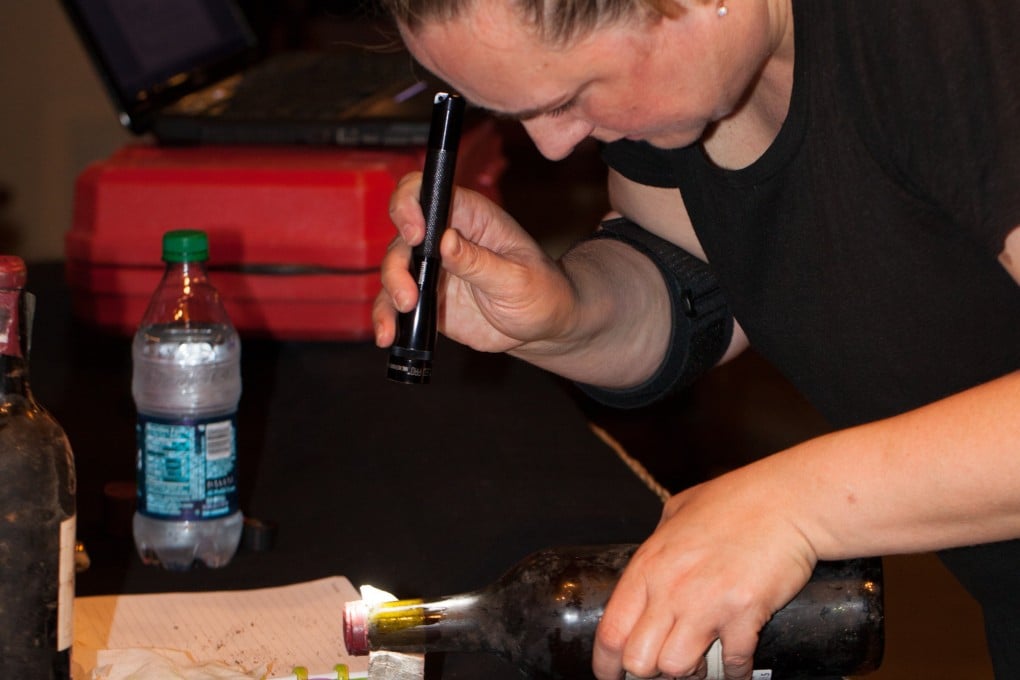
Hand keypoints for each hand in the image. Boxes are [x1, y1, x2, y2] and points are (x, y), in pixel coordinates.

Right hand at [373, 172, 577, 353]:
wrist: (542, 327)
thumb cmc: (540, 291)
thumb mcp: (516, 278)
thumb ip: (479, 261)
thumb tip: (446, 240)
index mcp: (469, 217)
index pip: (427, 192)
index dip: (410, 205)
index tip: (415, 234)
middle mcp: (443, 238)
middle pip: (402, 237)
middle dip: (398, 265)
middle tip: (410, 295)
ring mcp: (432, 269)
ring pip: (393, 270)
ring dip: (390, 292)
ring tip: (403, 313)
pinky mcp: (425, 298)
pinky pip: (395, 303)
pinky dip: (386, 318)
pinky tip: (387, 335)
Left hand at [593, 460, 818, 679]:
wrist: (786, 500)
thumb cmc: (735, 500)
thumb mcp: (677, 513)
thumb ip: (658, 546)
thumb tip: (649, 570)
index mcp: (648, 565)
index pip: (611, 631)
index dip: (606, 664)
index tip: (611, 675)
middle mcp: (670, 588)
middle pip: (639, 660)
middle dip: (649, 671)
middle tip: (664, 664)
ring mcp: (707, 603)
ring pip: (677, 668)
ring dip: (691, 672)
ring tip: (703, 661)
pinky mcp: (744, 613)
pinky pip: (732, 664)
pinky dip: (736, 671)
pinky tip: (737, 664)